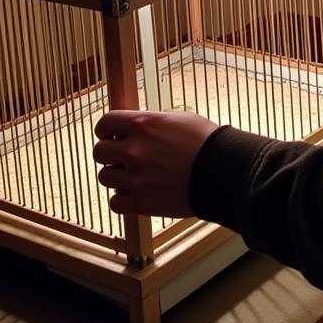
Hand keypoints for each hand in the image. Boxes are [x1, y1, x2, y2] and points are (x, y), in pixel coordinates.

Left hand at [92, 110, 217, 216]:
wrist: (223, 171)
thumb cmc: (206, 141)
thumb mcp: (178, 119)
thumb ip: (151, 123)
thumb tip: (135, 128)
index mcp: (142, 124)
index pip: (104, 123)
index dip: (105, 130)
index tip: (111, 135)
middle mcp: (134, 150)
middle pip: (99, 152)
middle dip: (109, 153)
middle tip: (122, 156)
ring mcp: (136, 178)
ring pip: (105, 177)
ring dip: (116, 176)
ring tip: (133, 175)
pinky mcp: (143, 203)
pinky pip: (115, 202)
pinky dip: (122, 198)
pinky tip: (136, 192)